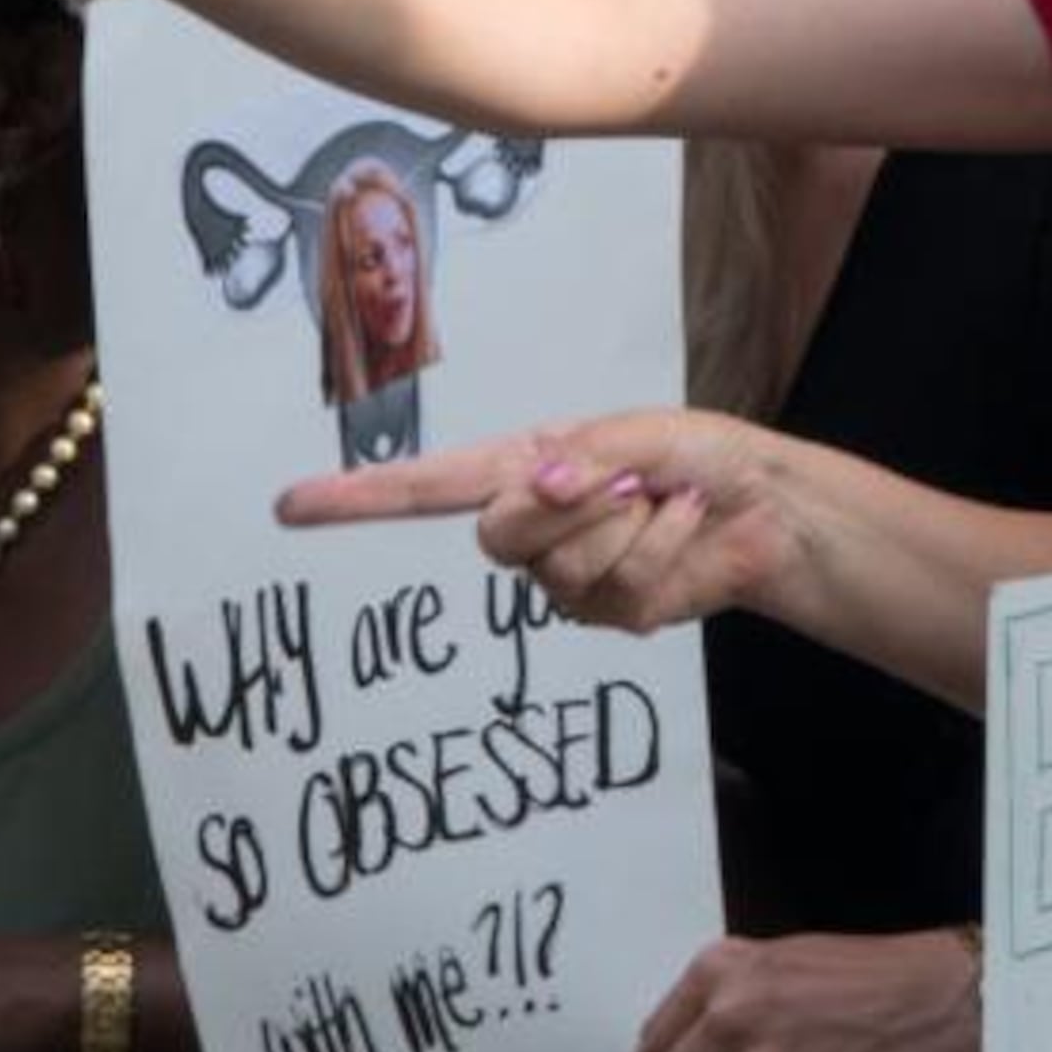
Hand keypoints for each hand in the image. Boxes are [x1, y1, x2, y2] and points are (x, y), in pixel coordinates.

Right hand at [275, 410, 792, 633]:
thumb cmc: (691, 455)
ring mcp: (563, 579)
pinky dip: (662, 553)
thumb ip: (582, 460)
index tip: (291, 506)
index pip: (422, 489)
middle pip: (499, 538)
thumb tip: (537, 486)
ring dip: (631, 529)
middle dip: (570, 507)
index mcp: (518, 469)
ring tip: (662, 501)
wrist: (761, 509)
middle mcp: (528, 526)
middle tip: (627, 479)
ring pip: (566, 570)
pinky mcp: (607, 615)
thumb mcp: (636, 436)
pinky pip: (618, 593)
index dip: (355, 500)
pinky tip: (681, 532)